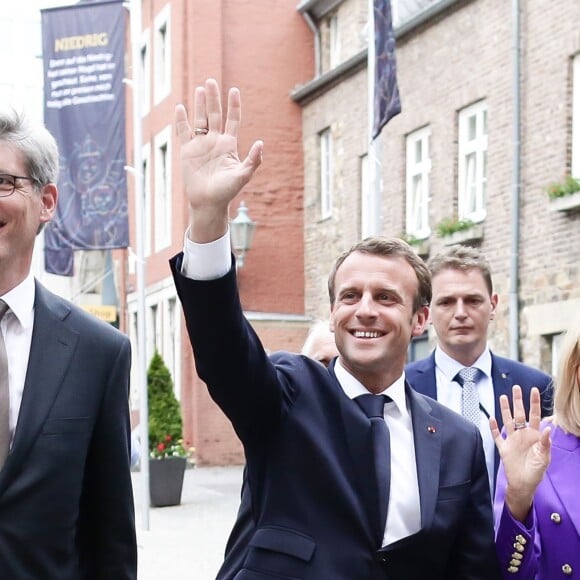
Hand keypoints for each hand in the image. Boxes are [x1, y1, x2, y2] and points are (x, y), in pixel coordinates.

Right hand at [175, 78, 262, 242]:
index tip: (234, 90)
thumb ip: (253, 160)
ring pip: (200, 120)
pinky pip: (184, 132)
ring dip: (199, 105)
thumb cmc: (227, 191)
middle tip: (211, 81)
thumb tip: (261, 143)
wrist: (208, 203)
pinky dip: (181, 121)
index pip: (232, 120)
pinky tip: (181, 108)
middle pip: (215, 115)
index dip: (233, 105)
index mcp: (229, 145)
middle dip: (213, 98)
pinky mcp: (187, 151)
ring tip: (200, 89)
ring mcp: (200, 145)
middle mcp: (214, 141)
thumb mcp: (243, 176)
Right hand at [489, 385, 550, 520]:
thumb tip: (547, 428)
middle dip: (518, 401)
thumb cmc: (536, 471)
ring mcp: (512, 440)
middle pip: (519, 414)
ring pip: (508, 421)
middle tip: (516, 388)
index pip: (534, 415)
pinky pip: (497, 435)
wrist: (523, 484)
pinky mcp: (503, 447)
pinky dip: (493, 428)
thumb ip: (545, 442)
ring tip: (503, 397)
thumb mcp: (544, 457)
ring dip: (505, 409)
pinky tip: (491, 419)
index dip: (534, 403)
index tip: (533, 390)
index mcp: (534, 436)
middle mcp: (522, 435)